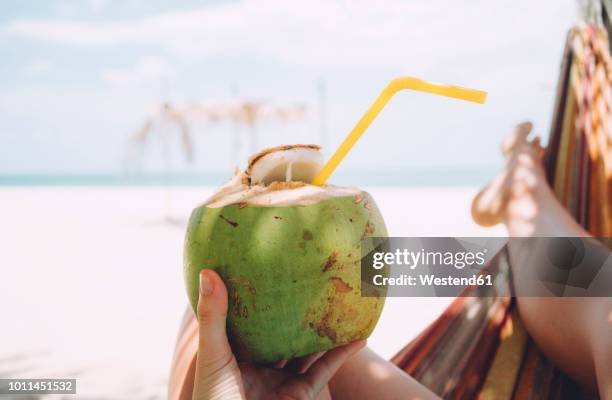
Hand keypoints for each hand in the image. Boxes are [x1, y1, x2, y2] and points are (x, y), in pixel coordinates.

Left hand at [192, 269, 365, 399]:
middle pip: (285, 333)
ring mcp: (281, 380)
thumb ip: (213, 316)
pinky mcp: (301, 395)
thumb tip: (208, 271)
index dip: (266, 298)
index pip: (253, 319)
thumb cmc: (213, 398)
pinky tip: (359, 337)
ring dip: (327, 330)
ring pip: (309, 350)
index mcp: (237, 352)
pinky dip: (343, 354)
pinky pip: (325, 370)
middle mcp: (261, 365)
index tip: (279, 272)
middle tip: (317, 283)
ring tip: (345, 304)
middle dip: (300, 313)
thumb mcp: (212, 354)